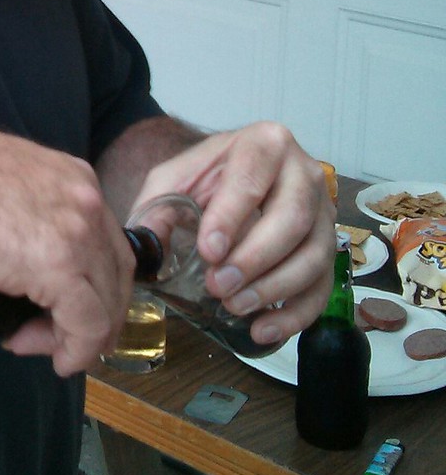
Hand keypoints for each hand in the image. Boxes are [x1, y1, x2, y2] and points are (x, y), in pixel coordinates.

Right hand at [0, 117, 133, 375]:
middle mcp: (88, 202)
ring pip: (106, 303)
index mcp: (76, 178)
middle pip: (116, 273)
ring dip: (81, 337)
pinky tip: (58, 361)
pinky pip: (86, 324)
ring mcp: (78, 233)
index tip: (62, 307)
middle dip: (98, 314)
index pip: (106, 241)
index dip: (94, 282)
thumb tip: (23, 259)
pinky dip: (76, 350)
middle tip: (66, 339)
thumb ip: (29, 213)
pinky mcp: (58, 266)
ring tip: (44, 349)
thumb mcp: (3, 185)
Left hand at [133, 121, 333, 345]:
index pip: (252, 179)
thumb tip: (146, 247)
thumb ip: (156, 207)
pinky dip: (296, 315)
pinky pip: (324, 286)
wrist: (234, 177)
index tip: (209, 250)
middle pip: (292, 219)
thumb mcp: (174, 180)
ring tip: (234, 307)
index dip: (231, 217)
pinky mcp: (329, 249)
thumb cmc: (206, 178)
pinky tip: (262, 330)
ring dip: (274, 288)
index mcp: (265, 144)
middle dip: (254, 259)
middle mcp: (305, 173)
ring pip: (314, 255)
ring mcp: (324, 212)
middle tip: (217, 285)